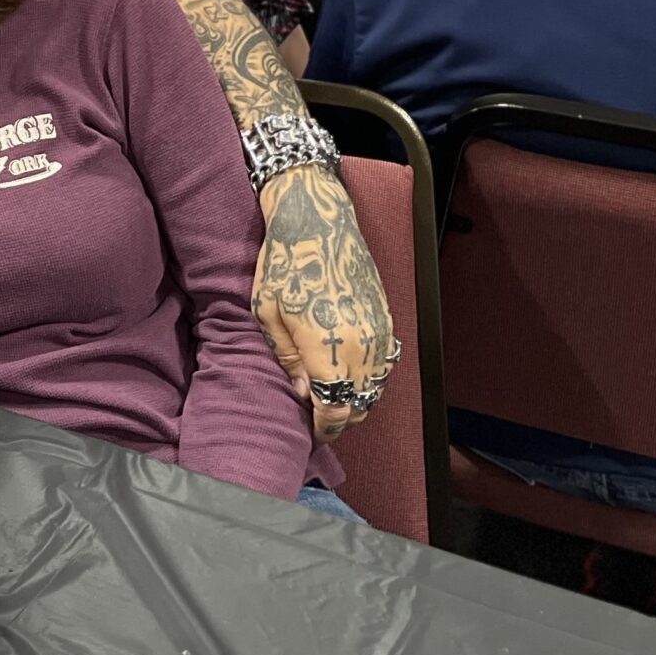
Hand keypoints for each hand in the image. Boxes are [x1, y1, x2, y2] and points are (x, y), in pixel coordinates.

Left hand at [252, 168, 395, 441]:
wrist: (318, 222)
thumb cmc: (284, 265)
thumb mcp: (268, 315)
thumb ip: (289, 360)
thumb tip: (303, 393)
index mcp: (330, 352)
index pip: (334, 411)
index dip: (324, 429)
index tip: (313, 433)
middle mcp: (363, 348)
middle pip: (360, 403)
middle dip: (341, 417)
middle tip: (320, 419)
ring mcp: (380, 332)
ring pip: (377, 385)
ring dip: (357, 397)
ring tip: (333, 397)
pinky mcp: (387, 317)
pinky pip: (385, 362)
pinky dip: (370, 375)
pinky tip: (350, 372)